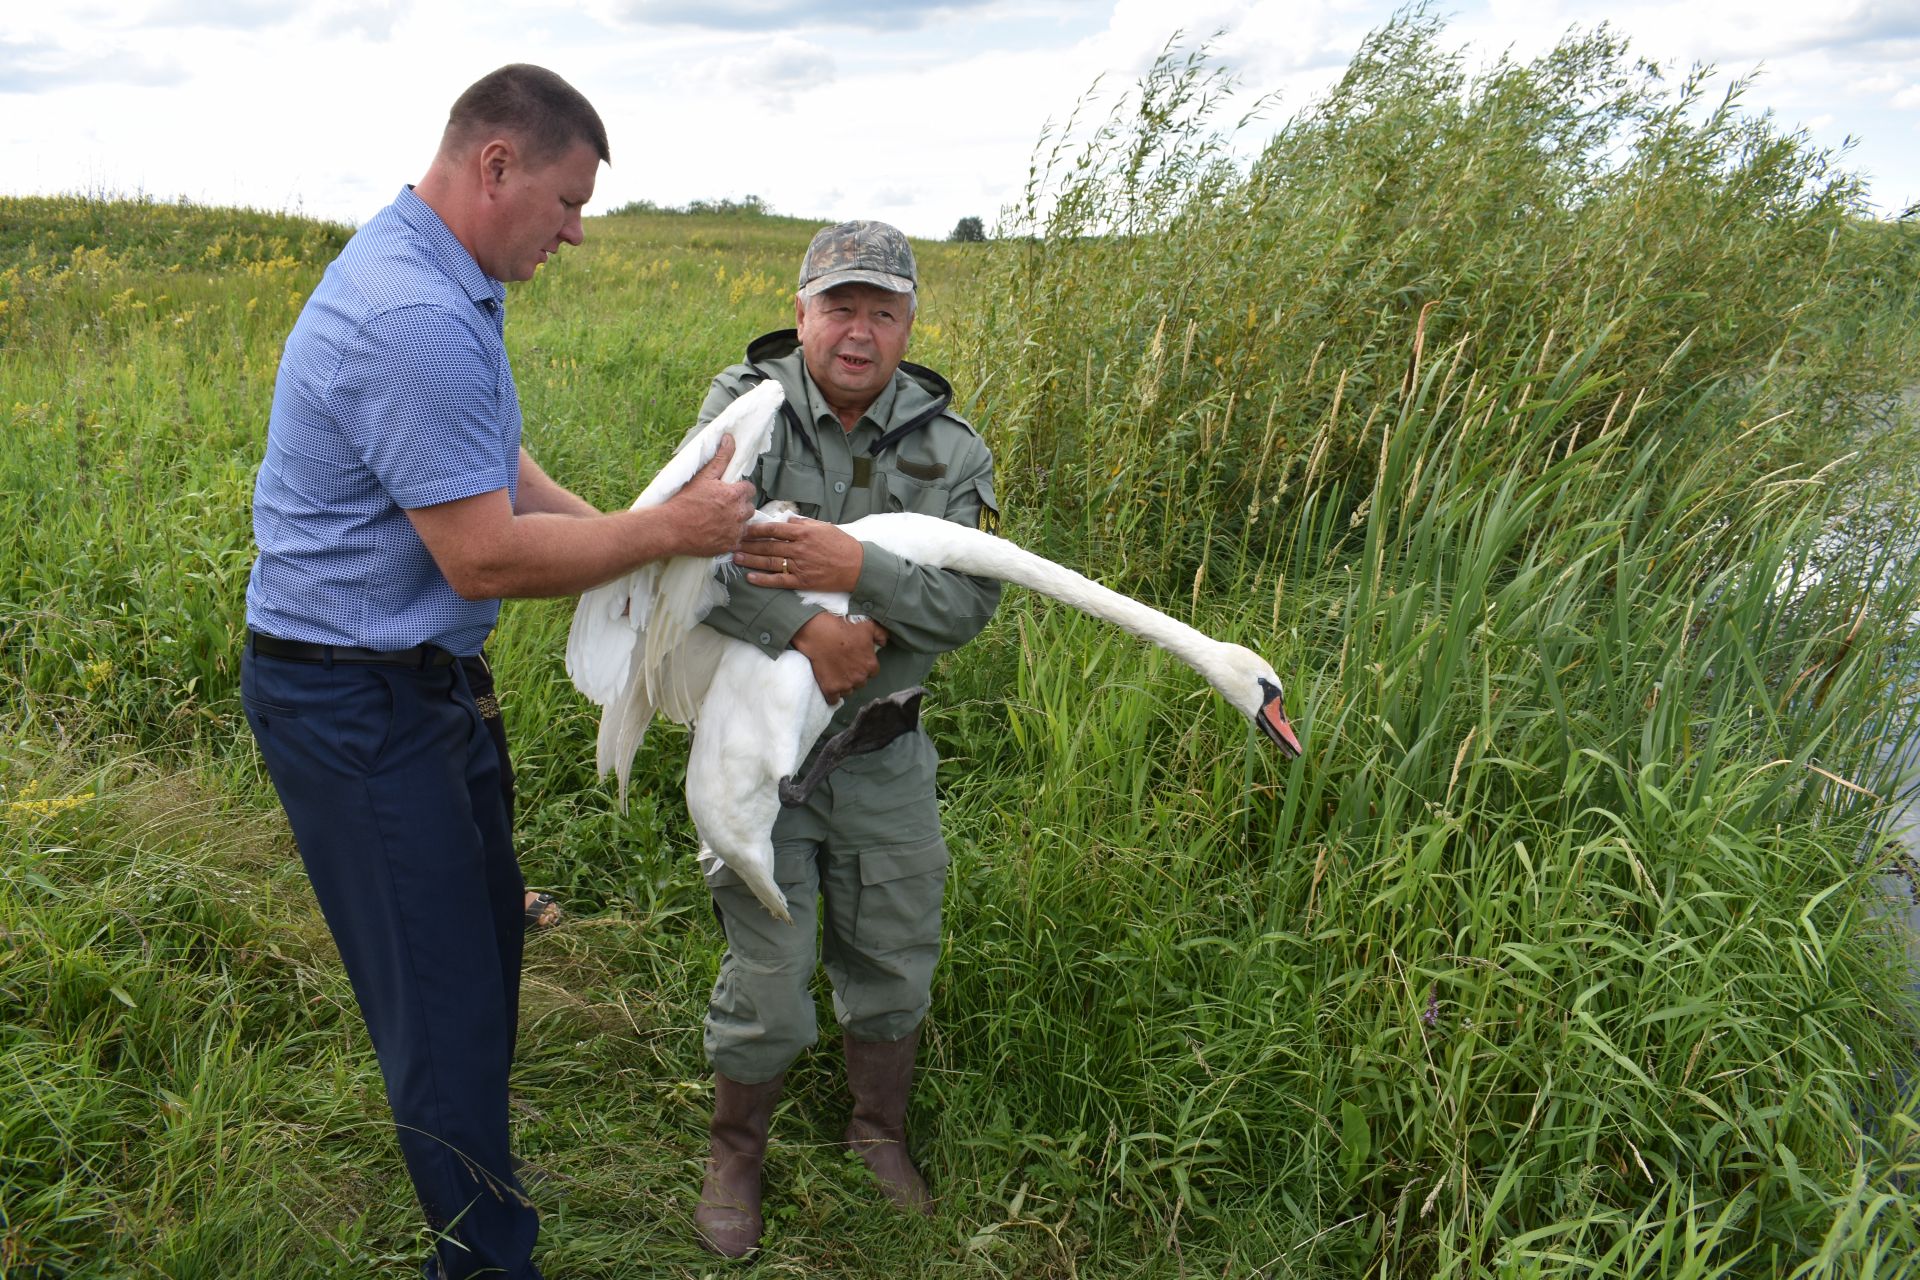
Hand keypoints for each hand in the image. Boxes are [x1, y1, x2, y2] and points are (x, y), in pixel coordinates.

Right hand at [661, 436, 754, 556]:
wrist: (671, 528)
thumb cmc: (685, 501)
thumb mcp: (704, 476)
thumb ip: (721, 458)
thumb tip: (729, 438)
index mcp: (735, 494)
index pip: (749, 489)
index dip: (738, 490)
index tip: (727, 493)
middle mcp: (739, 513)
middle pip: (749, 507)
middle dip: (739, 505)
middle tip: (721, 506)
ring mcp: (735, 531)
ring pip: (746, 524)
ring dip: (737, 521)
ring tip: (719, 520)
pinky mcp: (730, 545)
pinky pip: (738, 539)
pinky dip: (730, 536)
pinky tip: (717, 532)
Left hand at [736, 517, 863, 591]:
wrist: (857, 567)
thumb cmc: (842, 545)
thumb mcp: (824, 527)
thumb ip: (804, 523)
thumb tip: (787, 520)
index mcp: (803, 533)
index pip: (774, 530)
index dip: (756, 530)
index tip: (743, 529)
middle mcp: (798, 549)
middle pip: (767, 546)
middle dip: (748, 544)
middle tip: (732, 543)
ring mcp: (799, 566)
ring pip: (769, 562)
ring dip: (751, 560)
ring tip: (736, 558)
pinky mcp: (802, 581)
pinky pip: (779, 581)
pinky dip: (763, 580)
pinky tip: (750, 578)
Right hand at [791, 613, 889, 702]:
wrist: (818, 633)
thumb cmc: (843, 627)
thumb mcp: (867, 625)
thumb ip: (881, 634)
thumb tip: (883, 643)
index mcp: (870, 665)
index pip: (872, 672)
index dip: (864, 666)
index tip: (856, 660)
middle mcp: (860, 678)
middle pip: (860, 682)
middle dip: (855, 675)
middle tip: (845, 664)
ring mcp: (845, 685)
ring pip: (848, 690)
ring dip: (844, 684)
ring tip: (836, 672)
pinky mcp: (830, 689)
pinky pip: (834, 699)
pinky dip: (832, 695)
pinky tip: (830, 686)